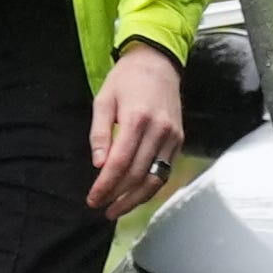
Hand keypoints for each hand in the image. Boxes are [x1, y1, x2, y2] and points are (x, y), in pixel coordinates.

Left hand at [87, 40, 187, 214]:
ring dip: (136, 199)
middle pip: (138, 174)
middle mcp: (159, 130)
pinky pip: (166, 171)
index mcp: (137, 119)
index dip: (105, 185)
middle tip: (99, 207)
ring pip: (156, 178)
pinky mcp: (180, 140)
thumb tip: (99, 164)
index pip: (120, 163)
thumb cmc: (126, 80)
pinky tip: (136, 195)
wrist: (158, 63)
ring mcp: (173, 136)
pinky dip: (151, 187)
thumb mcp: (104, 100)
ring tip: (117, 210)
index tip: (92, 198)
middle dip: (117, 195)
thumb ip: (100, 133)